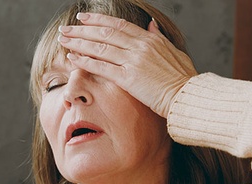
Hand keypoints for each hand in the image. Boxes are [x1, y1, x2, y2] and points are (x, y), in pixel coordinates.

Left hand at [57, 12, 196, 117]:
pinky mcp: (129, 78)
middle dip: (82, 30)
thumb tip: (151, 25)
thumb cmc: (183, 79)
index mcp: (150, 39)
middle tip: (65, 29)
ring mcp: (133, 61)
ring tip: (63, 40)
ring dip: (79, 42)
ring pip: (100, 47)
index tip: (83, 18)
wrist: (188, 96)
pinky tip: (72, 58)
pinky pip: (102, 67)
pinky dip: (85, 61)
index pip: (119, 24)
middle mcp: (140, 46)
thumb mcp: (173, 52)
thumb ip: (159, 38)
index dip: (98, 20)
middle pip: (105, 33)